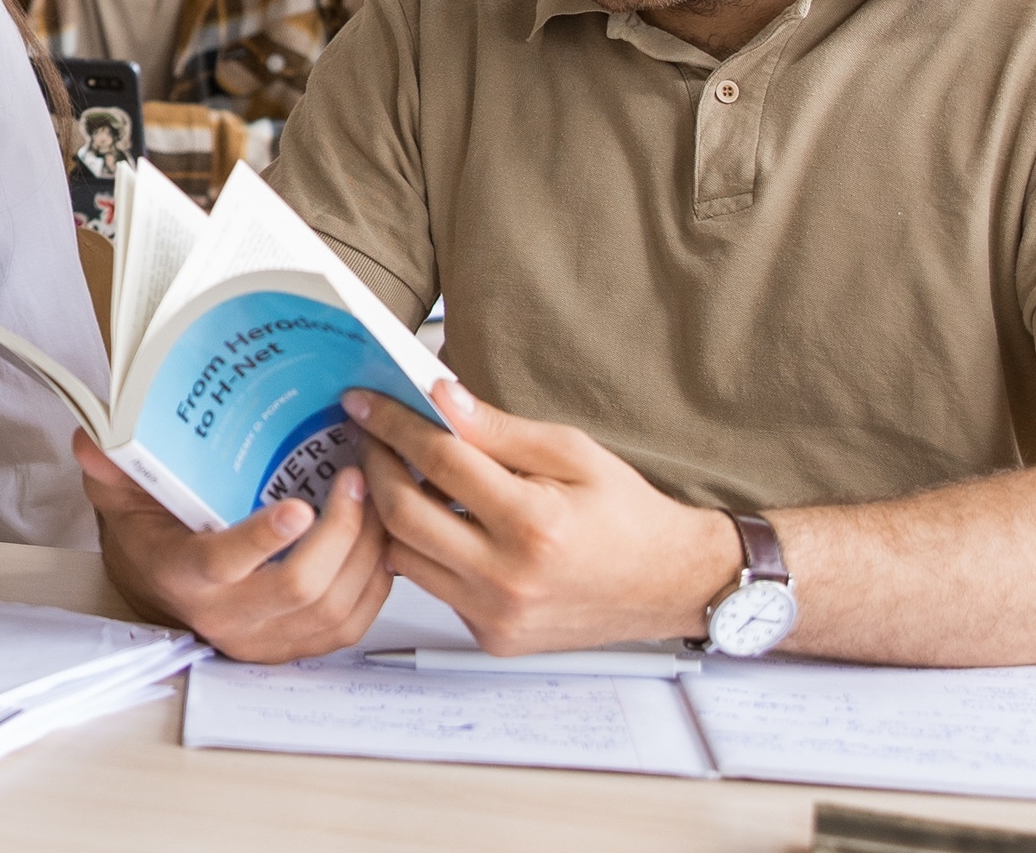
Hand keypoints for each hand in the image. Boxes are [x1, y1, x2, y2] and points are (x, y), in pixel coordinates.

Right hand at [77, 429, 390, 661]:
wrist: (160, 589)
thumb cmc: (152, 533)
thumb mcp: (121, 494)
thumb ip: (110, 466)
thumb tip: (92, 441)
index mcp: (181, 575)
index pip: (223, 564)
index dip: (261, 539)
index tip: (299, 507)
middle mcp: (226, 617)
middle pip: (300, 588)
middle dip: (342, 531)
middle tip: (355, 477)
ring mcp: (265, 640)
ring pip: (335, 607)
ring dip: (367, 551)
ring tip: (375, 497)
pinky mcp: (297, 647)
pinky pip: (352, 623)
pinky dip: (376, 581)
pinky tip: (380, 538)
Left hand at [349, 380, 739, 653]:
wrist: (669, 583)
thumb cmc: (627, 515)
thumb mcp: (572, 452)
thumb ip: (498, 429)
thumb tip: (441, 398)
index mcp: (533, 525)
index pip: (438, 461)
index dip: (394, 424)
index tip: (365, 403)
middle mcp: (508, 578)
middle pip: (401, 515)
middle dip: (375, 467)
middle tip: (371, 437)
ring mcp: (497, 616)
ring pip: (404, 558)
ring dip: (390, 513)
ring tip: (398, 475)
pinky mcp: (492, 637)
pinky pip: (433, 587)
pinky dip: (426, 551)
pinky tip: (437, 522)